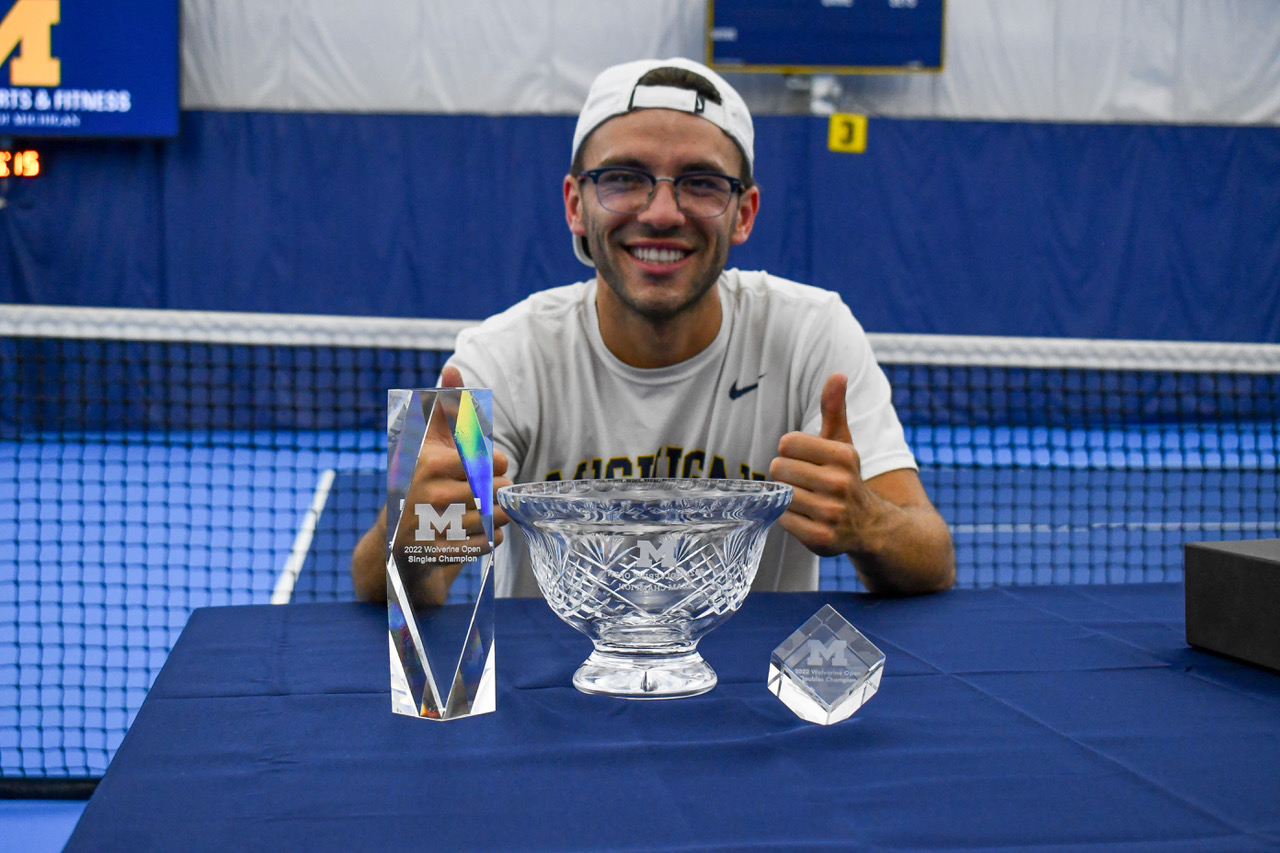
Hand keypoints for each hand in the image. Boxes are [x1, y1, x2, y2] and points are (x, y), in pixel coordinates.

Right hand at [391, 365, 511, 605]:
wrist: (396, 540)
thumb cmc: (422, 479)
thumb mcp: (428, 440)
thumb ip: (445, 405)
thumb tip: (453, 368)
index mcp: (427, 463)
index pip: (487, 461)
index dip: (495, 462)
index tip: (488, 465)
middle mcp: (426, 495)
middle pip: (494, 491)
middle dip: (499, 490)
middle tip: (490, 491)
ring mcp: (432, 529)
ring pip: (494, 518)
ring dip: (498, 514)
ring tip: (486, 510)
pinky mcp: (440, 556)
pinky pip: (488, 544)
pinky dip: (491, 537)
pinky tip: (477, 531)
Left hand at [768, 372, 884, 557]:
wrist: (872, 527)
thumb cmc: (846, 477)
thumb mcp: (843, 442)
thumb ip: (834, 408)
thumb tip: (837, 374)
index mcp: (844, 455)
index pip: (787, 443)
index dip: (790, 451)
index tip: (806, 460)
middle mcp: (840, 484)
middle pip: (778, 469)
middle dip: (785, 474)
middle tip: (804, 482)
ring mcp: (832, 514)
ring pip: (780, 495)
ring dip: (786, 497)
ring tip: (806, 500)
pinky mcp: (822, 540)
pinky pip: (783, 520)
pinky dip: (788, 518)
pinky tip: (806, 517)